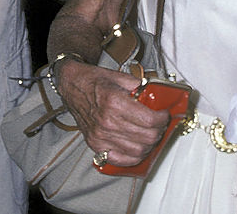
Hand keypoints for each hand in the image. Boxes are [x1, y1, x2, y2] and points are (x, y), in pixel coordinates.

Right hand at [56, 60, 170, 166]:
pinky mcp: (95, 145)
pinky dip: (134, 157)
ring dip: (150, 145)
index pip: (150, 120)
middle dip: (159, 131)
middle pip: (146, 137)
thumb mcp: (120, 77)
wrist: (72, 86)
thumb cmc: (94, 80)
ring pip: (137, 151)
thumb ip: (141, 87)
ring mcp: (100, 136)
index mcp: (115, 102)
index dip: (163, 119)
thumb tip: (159, 95)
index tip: (165, 114)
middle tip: (160, 124)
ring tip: (151, 134)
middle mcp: (107, 122)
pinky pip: (121, 160)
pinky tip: (138, 147)